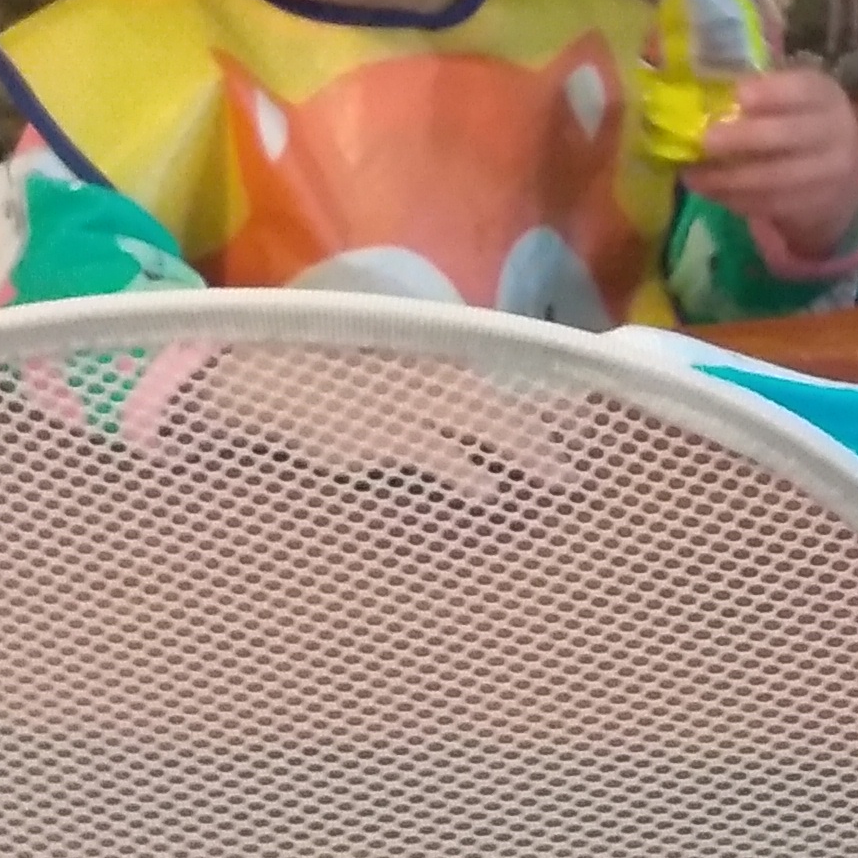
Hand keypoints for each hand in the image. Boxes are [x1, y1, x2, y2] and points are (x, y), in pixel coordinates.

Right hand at [192, 345, 579, 506]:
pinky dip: (464, 470)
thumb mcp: (388, 383)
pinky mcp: (379, 435)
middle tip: (586, 461)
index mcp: (432, 366)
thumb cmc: (327, 389)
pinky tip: (490, 491)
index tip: (589, 421)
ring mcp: (405, 405)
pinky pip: (432, 452)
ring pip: (482, 422)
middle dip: (550, 430)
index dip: (549, 400)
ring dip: (526, 448)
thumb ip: (431, 396)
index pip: (505, 378)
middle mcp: (428, 380)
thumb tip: (475, 439)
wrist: (269, 380)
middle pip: (505, 401)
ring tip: (560, 477)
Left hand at [697, 66, 857, 265]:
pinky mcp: (817, 206)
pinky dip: (736, 200)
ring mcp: (830, 174)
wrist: (841, 172)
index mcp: (825, 96)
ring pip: (774, 178)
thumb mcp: (793, 100)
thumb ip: (760, 94)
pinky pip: (771, 205)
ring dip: (728, 179)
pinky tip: (712, 192)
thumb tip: (707, 94)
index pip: (802, 90)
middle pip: (787, 136)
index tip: (738, 95)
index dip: (771, 92)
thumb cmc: (801, 123)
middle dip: (742, 139)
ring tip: (694, 176)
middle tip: (705, 141)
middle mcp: (835, 133)